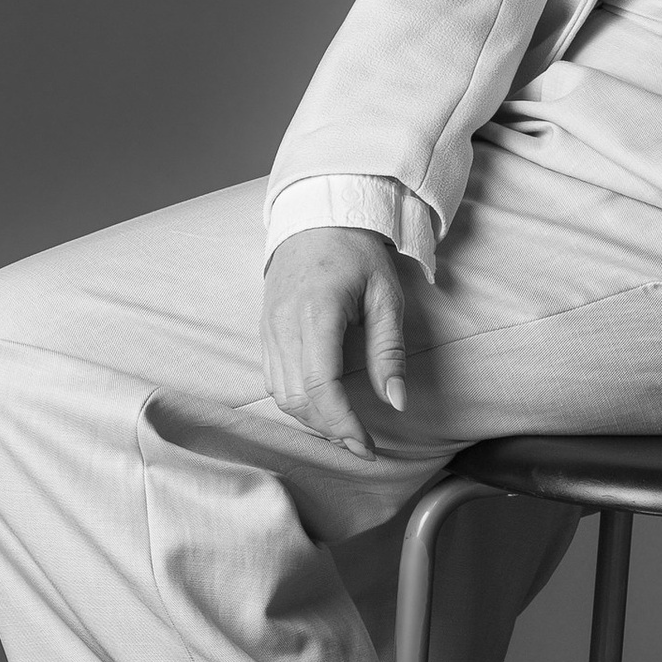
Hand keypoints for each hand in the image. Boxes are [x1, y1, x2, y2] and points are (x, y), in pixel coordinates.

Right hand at [261, 226, 409, 453]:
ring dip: (313, 420)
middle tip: (361, 444)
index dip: (343, 424)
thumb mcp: (385, 296)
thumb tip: (396, 402)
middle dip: (330, 430)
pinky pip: (273, 380)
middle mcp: (284, 325)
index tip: (366, 446)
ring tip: (344, 429)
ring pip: (281, 395)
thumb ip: (389, 351)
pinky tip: (322, 406)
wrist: (317, 216)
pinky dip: (296, 402)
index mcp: (317, 313)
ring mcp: (268, 328)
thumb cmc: (357, 252)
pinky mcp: (264, 331)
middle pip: (297, 399)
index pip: (321, 386)